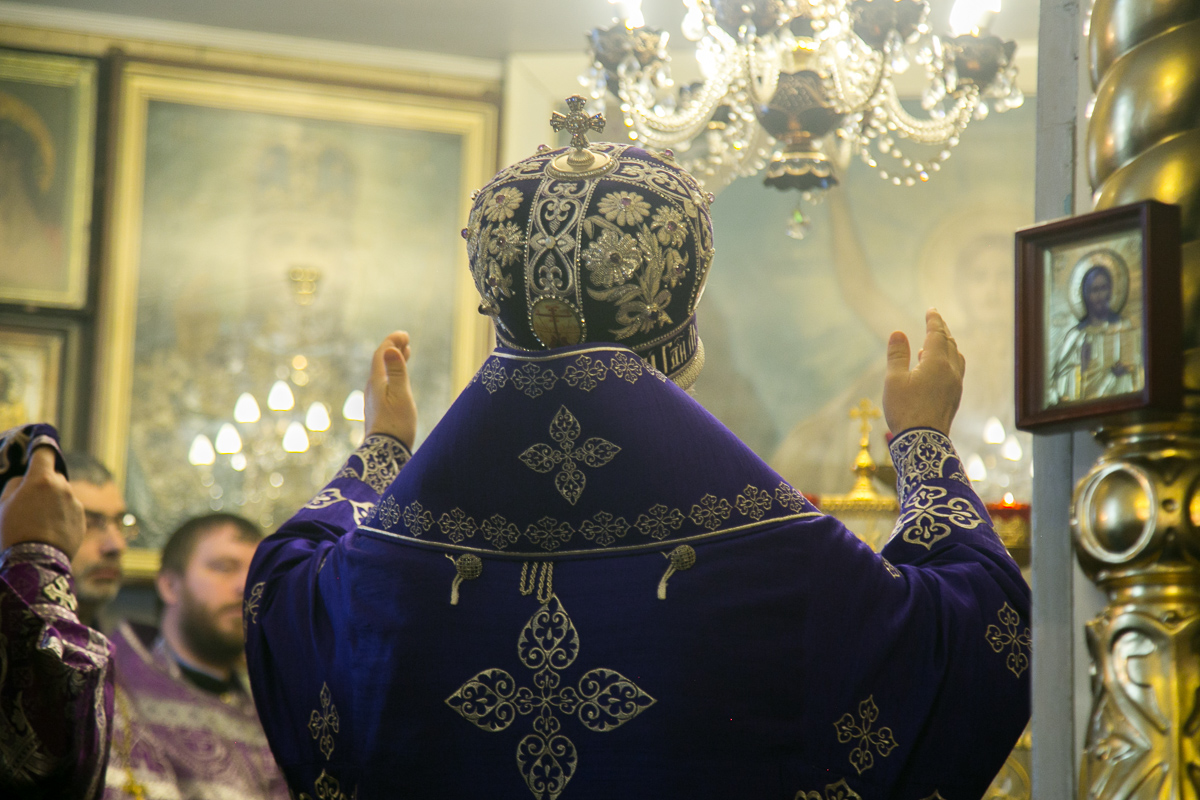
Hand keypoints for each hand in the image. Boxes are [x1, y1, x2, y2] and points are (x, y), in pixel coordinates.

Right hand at [0, 446, 85, 557]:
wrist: (35, 562)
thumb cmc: (12, 532)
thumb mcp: (2, 506)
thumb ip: (14, 486)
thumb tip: (23, 479)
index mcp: (42, 479)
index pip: (45, 452)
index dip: (41, 450)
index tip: (39, 449)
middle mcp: (63, 487)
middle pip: (54, 477)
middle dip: (44, 484)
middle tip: (30, 501)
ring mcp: (76, 503)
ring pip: (63, 495)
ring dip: (53, 501)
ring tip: (38, 522)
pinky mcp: (82, 519)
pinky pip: (70, 511)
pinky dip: (62, 516)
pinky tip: (49, 531)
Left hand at [364, 331, 417, 449]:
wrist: (385, 451)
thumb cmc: (396, 423)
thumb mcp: (400, 394)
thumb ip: (396, 371)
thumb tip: (390, 348)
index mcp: (376, 381)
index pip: (381, 354)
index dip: (391, 341)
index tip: (404, 334)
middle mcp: (372, 388)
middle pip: (380, 362)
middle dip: (393, 349)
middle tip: (406, 340)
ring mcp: (374, 399)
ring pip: (382, 373)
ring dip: (393, 361)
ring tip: (405, 353)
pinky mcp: (378, 408)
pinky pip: (384, 383)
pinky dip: (393, 374)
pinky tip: (399, 380)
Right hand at [883, 309, 965, 435]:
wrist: (923, 442)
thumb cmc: (904, 409)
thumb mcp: (894, 380)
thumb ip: (897, 355)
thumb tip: (898, 332)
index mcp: (936, 363)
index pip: (937, 334)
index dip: (934, 320)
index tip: (931, 309)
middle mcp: (950, 371)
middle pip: (949, 343)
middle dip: (942, 330)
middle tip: (935, 321)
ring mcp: (955, 385)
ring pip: (955, 357)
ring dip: (947, 345)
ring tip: (936, 343)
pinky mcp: (954, 397)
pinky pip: (955, 370)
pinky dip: (948, 360)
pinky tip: (936, 368)